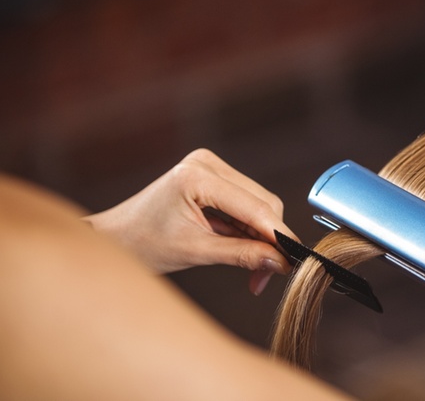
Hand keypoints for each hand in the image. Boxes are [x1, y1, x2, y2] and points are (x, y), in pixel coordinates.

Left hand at [84, 149, 297, 294]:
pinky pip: (246, 204)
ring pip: (258, 205)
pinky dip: (249, 231)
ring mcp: (210, 167)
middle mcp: (207, 164)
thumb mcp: (195, 252)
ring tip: (254, 272)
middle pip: (263, 203)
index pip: (256, 206)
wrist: (114, 238)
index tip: (294, 261)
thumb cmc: (143, 244)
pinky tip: (245, 252)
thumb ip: (242, 255)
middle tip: (267, 276)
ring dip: (261, 238)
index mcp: (198, 176)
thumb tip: (280, 262)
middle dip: (270, 240)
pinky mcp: (213, 177)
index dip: (279, 235)